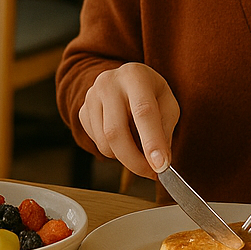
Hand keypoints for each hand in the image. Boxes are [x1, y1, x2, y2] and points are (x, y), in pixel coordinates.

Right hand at [76, 62, 180, 177]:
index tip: (160, 166)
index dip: (152, 142)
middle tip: (151, 173)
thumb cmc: (150, 93)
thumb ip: (165, 131)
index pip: (143, 112)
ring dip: (124, 157)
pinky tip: (123, 138)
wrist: (124, 80)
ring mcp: (91, 97)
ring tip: (139, 149)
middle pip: (116, 131)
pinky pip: (96, 143)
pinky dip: (113, 150)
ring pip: (104, 143)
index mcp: (135, 76)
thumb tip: (159, 162)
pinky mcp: (82, 111)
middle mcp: (108, 83)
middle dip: (134, 160)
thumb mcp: (168, 104)